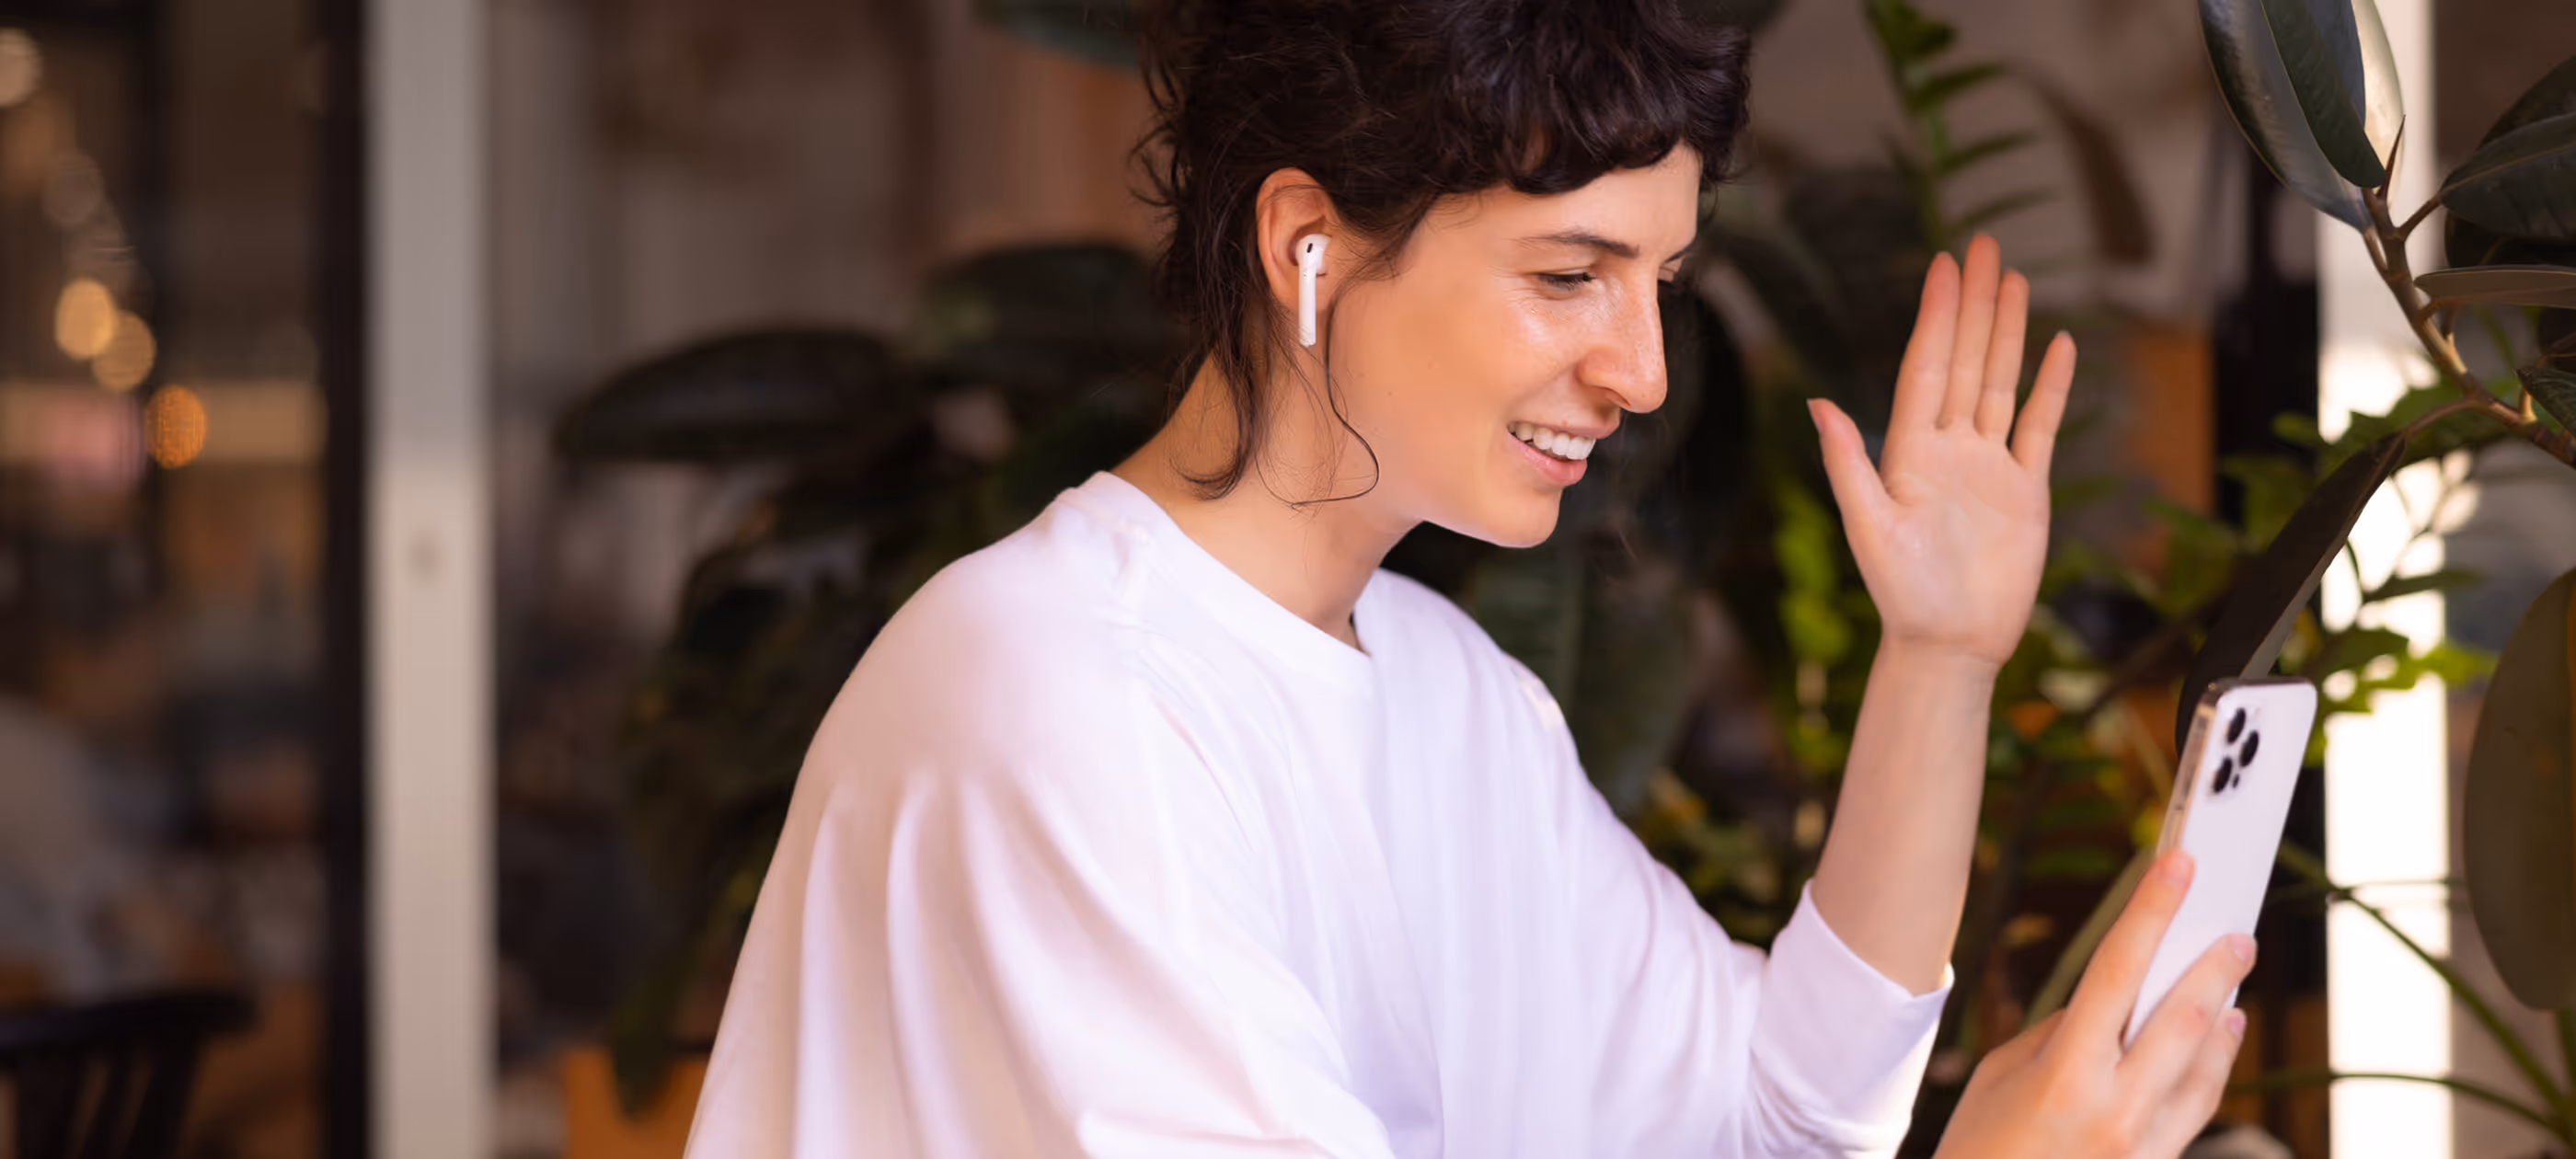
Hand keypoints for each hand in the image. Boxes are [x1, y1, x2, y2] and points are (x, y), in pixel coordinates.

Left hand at [1808, 234, 2074, 669]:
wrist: (1949, 643)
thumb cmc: (1901, 593)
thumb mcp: (1868, 525)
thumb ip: (1848, 462)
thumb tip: (1818, 404)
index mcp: (1910, 451)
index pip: (1927, 367)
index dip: (1937, 316)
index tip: (1944, 267)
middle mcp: (1950, 448)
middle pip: (1965, 360)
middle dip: (1973, 304)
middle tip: (1982, 248)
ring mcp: (1990, 465)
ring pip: (2001, 382)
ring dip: (2007, 333)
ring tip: (2015, 280)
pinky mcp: (2024, 490)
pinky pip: (2039, 427)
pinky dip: (2050, 387)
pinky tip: (2058, 346)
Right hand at [1932, 851, 2254, 1158]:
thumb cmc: (1979, 1148)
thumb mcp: (1998, 1078)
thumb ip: (2055, 1034)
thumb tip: (2105, 1004)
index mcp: (2064, 1073)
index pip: (2117, 970)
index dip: (2150, 911)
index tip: (2180, 865)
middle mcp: (2114, 1109)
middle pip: (2183, 1017)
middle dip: (2215, 968)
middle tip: (2238, 933)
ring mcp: (2143, 1145)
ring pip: (2204, 1067)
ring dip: (2222, 1017)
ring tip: (2234, 983)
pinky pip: (2196, 1106)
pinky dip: (2212, 1066)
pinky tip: (2220, 1040)